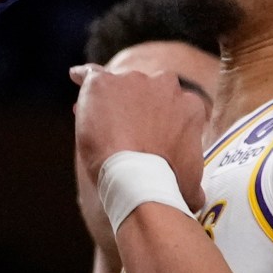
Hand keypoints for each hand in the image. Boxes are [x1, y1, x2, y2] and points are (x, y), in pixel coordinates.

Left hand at [72, 64, 211, 209]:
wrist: (137, 175)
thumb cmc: (166, 182)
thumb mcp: (189, 183)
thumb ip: (193, 182)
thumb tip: (198, 199)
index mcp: (189, 105)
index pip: (172, 105)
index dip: (156, 120)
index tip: (145, 133)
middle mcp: (165, 85)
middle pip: (147, 90)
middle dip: (136, 104)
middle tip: (122, 127)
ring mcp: (133, 80)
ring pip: (118, 84)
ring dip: (109, 98)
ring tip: (96, 118)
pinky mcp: (103, 83)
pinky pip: (89, 74)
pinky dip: (81, 76)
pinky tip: (75, 77)